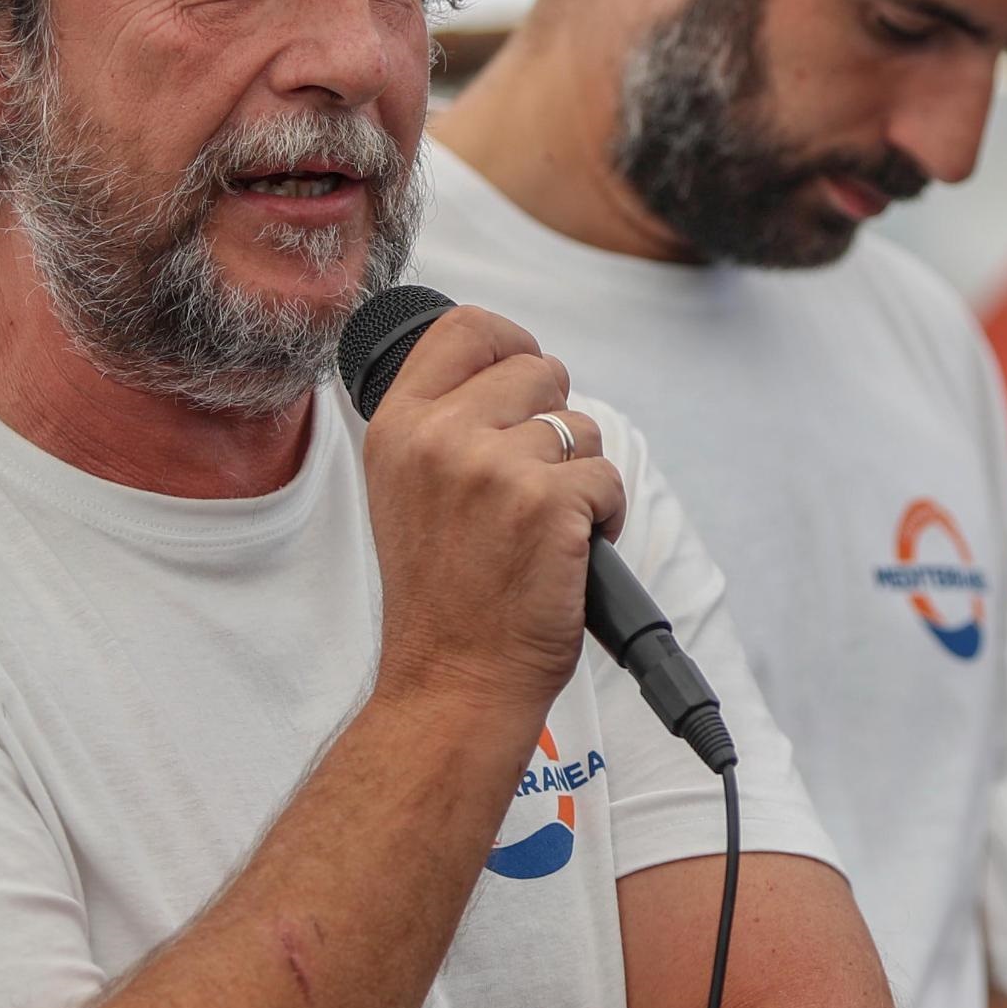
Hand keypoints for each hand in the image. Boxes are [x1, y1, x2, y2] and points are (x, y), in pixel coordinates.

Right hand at [357, 306, 624, 719]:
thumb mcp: (408, 489)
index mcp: (398, 427)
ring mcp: (495, 468)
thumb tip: (512, 369)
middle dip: (555, 423)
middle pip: (540, 371)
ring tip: (544, 531)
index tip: (529, 377)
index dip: (512, 342)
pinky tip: (569, 554)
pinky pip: (608, 478)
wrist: (454, 679)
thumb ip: (446, 424)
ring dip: (581, 477)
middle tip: (535, 485)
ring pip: (581, 429)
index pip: (465, 328)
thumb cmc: (445, 595)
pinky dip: (605, 518)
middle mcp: (440, 437)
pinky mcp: (548, 504)